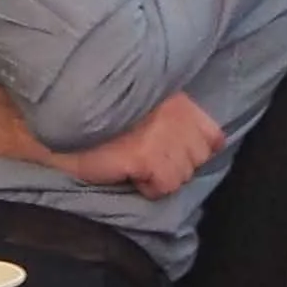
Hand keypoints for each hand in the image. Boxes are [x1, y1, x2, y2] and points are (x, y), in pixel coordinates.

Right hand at [58, 91, 225, 197]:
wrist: (72, 111)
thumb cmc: (105, 108)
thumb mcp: (147, 101)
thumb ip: (170, 115)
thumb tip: (191, 142)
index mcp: (179, 100)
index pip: (214, 137)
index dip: (197, 150)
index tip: (176, 153)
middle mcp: (178, 116)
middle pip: (198, 160)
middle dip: (177, 165)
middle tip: (150, 160)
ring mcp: (164, 135)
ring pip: (181, 176)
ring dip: (161, 177)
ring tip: (137, 165)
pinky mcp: (146, 156)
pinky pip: (162, 186)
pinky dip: (147, 186)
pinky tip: (129, 172)